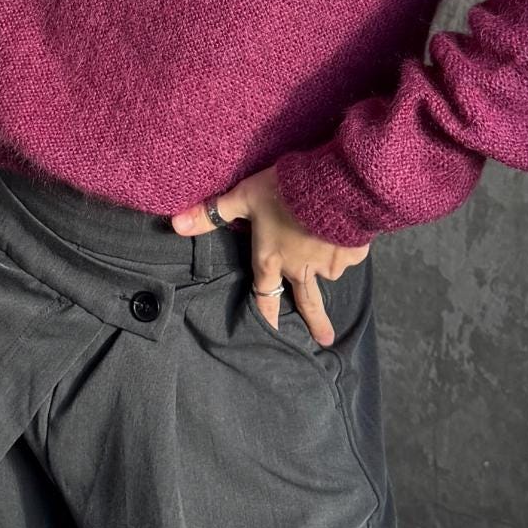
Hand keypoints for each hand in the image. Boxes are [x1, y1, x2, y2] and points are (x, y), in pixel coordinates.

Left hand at [170, 164, 369, 348]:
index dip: (266, 315)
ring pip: (328, 270)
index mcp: (272, 260)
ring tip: (331, 243)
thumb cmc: (283, 191)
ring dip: (329, 262)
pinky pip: (350, 253)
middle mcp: (300, 270)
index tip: (271, 334)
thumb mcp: (243, 197)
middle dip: (316, 322)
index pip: (265, 295)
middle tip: (324, 341)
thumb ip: (212, 213)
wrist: (332, 186)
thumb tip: (174, 225)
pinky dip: (348, 245)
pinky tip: (347, 228)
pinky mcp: (353, 254)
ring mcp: (329, 265)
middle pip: (308, 303)